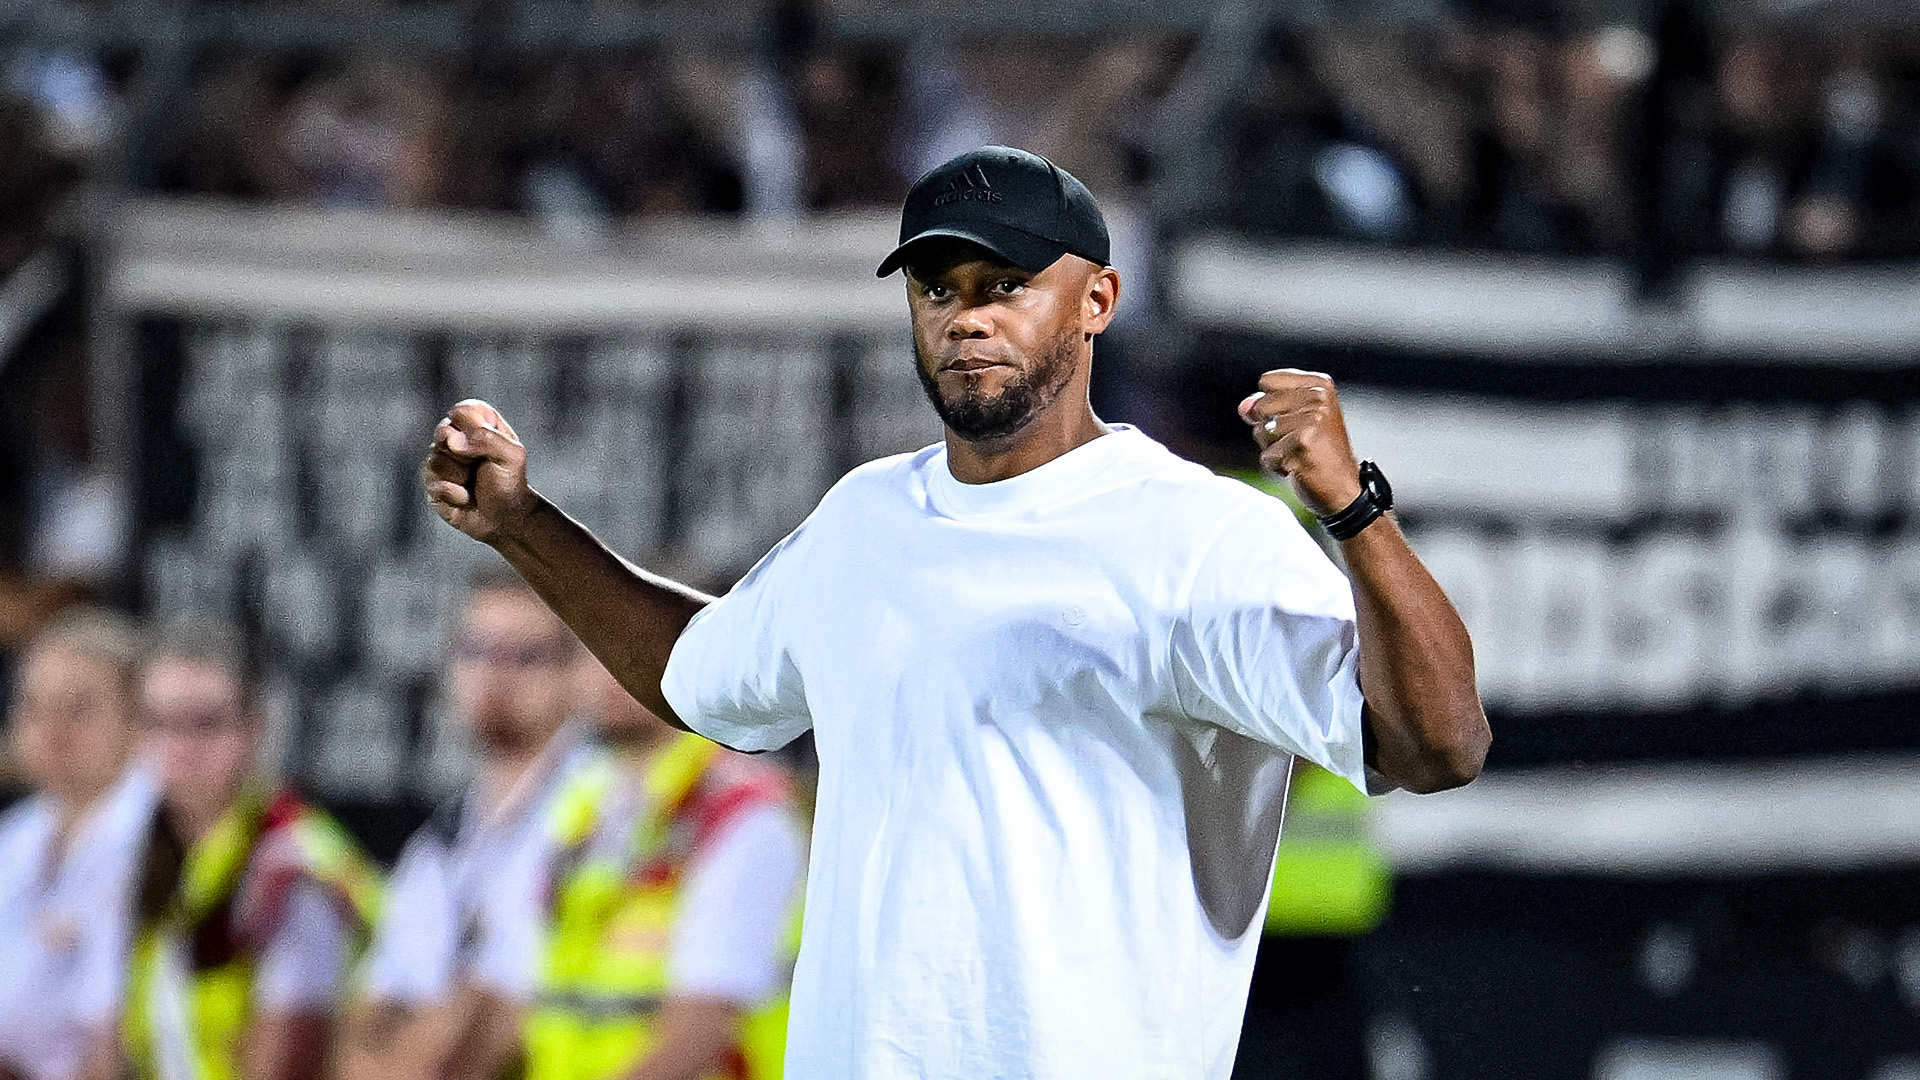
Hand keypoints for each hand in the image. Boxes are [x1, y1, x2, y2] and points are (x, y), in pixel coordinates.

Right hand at [422, 400, 537, 546]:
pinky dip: (454, 494)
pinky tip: (465, 497)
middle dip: (465, 455)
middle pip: (443, 433)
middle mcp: (454, 436)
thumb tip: (452, 440)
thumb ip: (487, 438)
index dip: (472, 429)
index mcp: (477, 421)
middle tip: (480, 466)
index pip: (461, 411)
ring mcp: (440, 458)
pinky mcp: (431, 481)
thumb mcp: (512, 456)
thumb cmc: (509, 482)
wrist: (504, 519)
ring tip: (473, 483)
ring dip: (461, 477)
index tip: (487, 445)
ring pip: (435, 460)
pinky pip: (432, 482)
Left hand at [1238, 369, 1362, 516]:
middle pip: (1261, 406)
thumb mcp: (1296, 421)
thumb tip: (1244, 407)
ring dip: (1273, 449)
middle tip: (1298, 441)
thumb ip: (1266, 406)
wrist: (1344, 489)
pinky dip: (1276, 466)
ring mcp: (1312, 419)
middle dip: (1270, 429)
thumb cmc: (1318, 454)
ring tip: (1299, 454)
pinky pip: (1266, 455)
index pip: (1267, 381)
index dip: (1269, 404)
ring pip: (1261, 431)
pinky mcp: (1303, 443)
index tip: (1294, 419)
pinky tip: (1299, 467)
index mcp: (1320, 385)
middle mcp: (1318, 398)